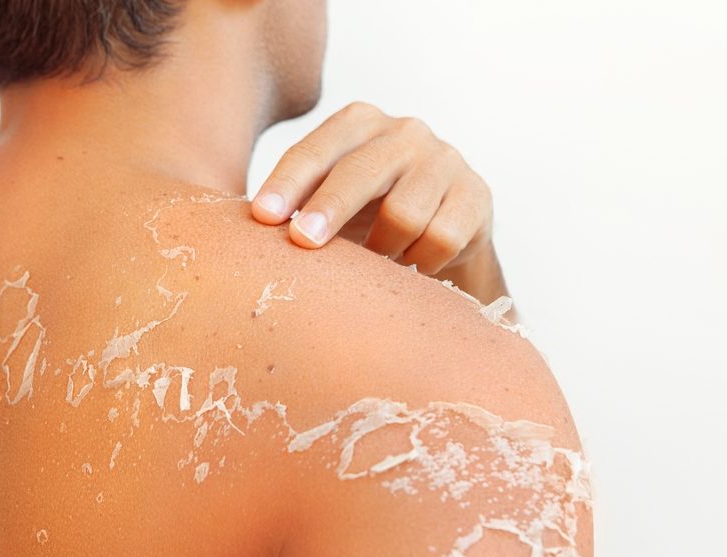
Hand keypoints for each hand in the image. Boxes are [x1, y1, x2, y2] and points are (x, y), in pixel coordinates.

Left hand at [250, 101, 493, 276]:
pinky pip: (441, 239)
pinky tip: (412, 263)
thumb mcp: (332, 198)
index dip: (288, 184)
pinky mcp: (477, 195)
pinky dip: (420, 261)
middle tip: (303, 242)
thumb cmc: (369, 213)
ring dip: (381, 249)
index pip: (316, 150)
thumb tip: (249, 233)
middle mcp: (404, 132)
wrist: (447, 226)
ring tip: (374, 260)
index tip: (263, 217)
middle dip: (329, 209)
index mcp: (358, 122)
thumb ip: (298, 203)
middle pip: (361, 173)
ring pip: (404, 214)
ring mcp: (445, 160)